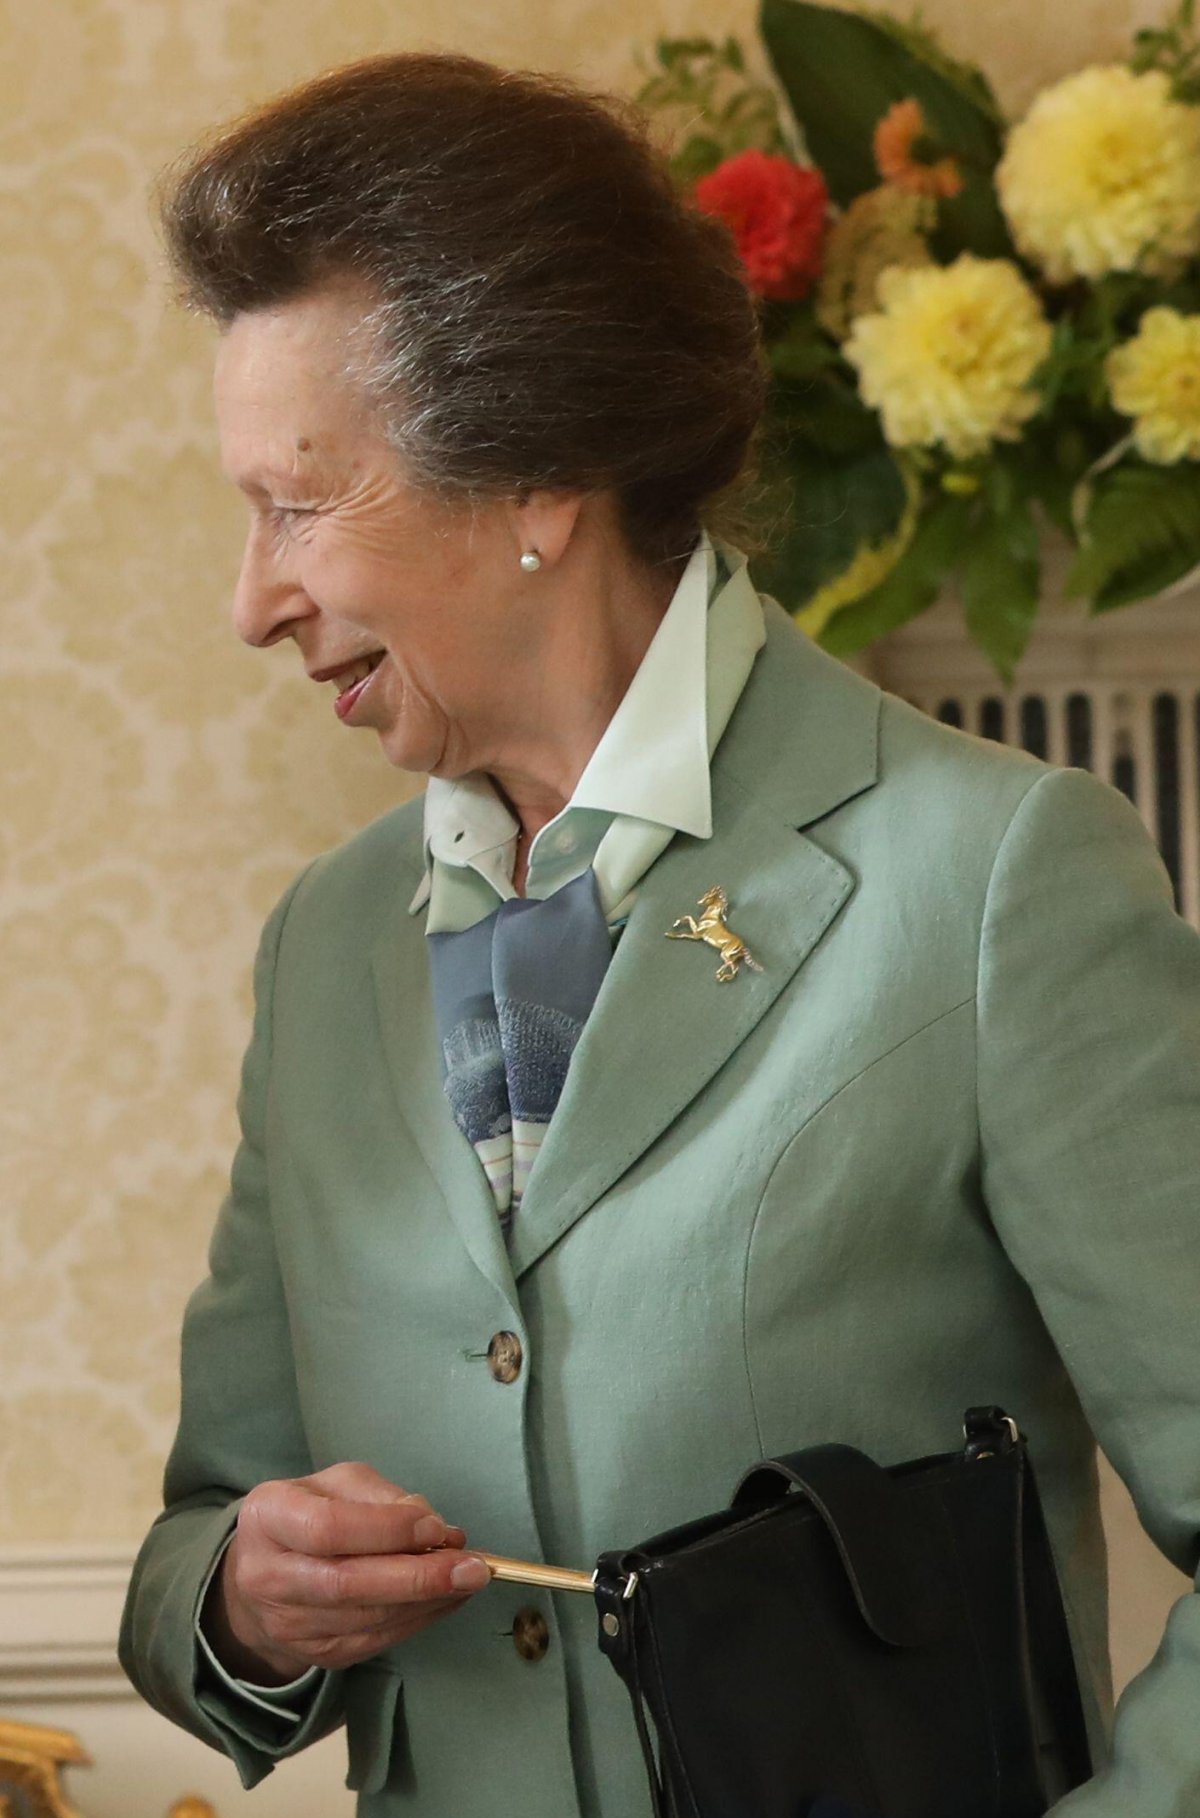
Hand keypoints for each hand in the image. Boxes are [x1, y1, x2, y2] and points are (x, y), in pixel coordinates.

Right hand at [201, 1462, 491, 1683]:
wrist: (264, 1575)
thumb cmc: (309, 1514)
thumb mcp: (337, 1483)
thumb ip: (381, 1497)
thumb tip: (432, 1527)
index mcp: (269, 1517)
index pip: (328, 1528)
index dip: (386, 1530)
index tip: (435, 1528)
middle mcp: (268, 1575)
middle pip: (348, 1583)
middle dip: (419, 1577)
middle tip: (473, 1567)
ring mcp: (289, 1623)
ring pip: (367, 1619)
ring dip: (428, 1600)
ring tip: (468, 1578)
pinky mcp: (316, 1654)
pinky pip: (376, 1640)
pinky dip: (419, 1619)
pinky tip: (447, 1598)